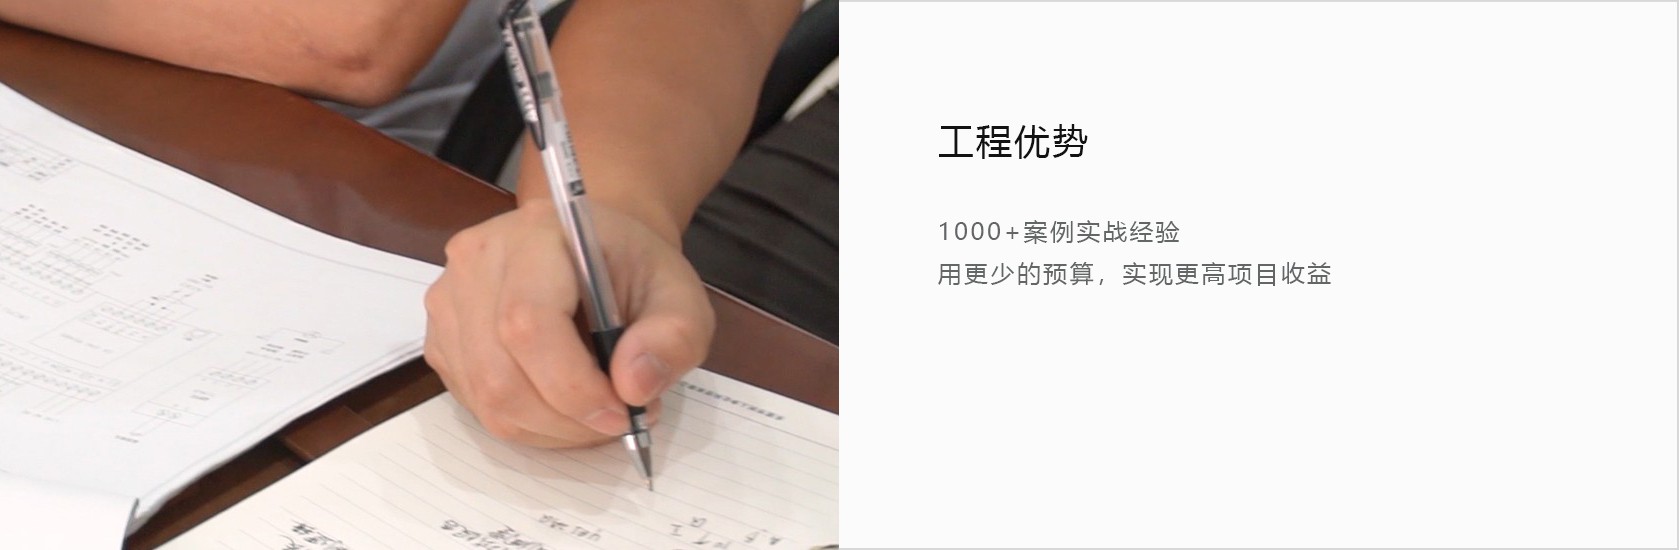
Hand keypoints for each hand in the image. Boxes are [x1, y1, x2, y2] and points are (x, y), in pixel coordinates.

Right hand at [422, 199, 713, 447]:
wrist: (597, 254)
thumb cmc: (636, 271)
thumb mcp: (681, 296)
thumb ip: (672, 337)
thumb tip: (634, 387)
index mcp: (535, 235)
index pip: (528, 324)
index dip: (573, 386)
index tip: (623, 412)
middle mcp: (477, 262)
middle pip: (500, 373)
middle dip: (566, 418)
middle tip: (619, 421)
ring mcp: (449, 301)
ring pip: (486, 398)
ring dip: (550, 428)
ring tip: (597, 413)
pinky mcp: (443, 338)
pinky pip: (476, 404)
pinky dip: (528, 424)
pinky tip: (563, 407)